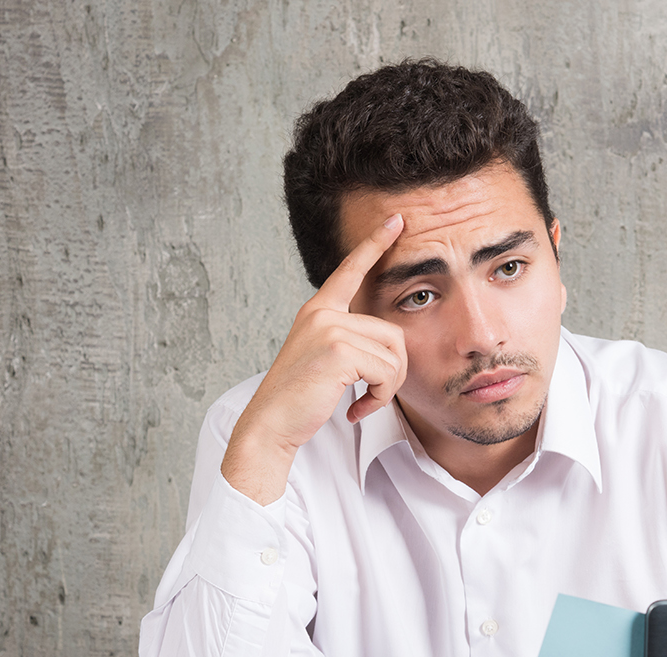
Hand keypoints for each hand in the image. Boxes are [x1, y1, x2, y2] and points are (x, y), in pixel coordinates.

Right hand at [221, 214, 407, 504]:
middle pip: (393, 333)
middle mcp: (323, 313)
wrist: (270, 425)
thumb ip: (349, 342)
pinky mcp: (338, 350)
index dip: (375, 244)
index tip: (396, 221)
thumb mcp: (324, 360)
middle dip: (393, 373)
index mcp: (318, 311)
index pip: (350, 271)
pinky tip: (357, 410)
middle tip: (373, 396)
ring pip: (394, 355)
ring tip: (363, 403)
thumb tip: (394, 347)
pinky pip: (386, 371)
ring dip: (387, 388)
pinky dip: (380, 397)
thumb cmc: (300, 400)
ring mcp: (329, 329)